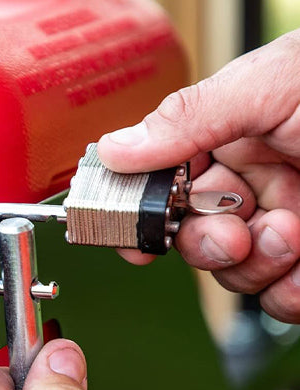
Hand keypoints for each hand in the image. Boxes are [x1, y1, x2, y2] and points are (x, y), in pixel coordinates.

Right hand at [97, 29, 299, 323]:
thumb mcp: (274, 85)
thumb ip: (188, 118)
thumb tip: (115, 148)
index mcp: (228, 139)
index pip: (162, 181)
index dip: (139, 212)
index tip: (130, 238)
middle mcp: (250, 185)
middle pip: (189, 236)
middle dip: (203, 243)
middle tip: (228, 234)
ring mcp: (282, 227)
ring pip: (231, 273)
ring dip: (252, 265)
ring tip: (291, 236)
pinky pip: (278, 298)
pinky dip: (287, 293)